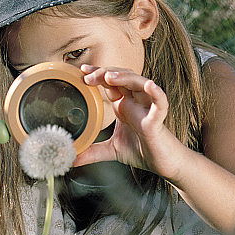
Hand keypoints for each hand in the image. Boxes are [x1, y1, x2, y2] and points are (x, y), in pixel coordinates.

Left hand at [74, 65, 187, 180]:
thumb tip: (72, 159)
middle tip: (87, 75)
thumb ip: (92, 152)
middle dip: (105, 72)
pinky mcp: (157, 121)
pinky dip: (156, 93)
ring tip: (109, 76)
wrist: (162, 164)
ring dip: (125, 77)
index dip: (97, 74)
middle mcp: (135, 102)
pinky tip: (150, 86)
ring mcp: (147, 109)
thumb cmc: (142, 150)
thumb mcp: (111, 150)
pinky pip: (160, 103)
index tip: (81, 70)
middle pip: (122, 78)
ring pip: (139, 84)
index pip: (110, 82)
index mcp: (123, 105)